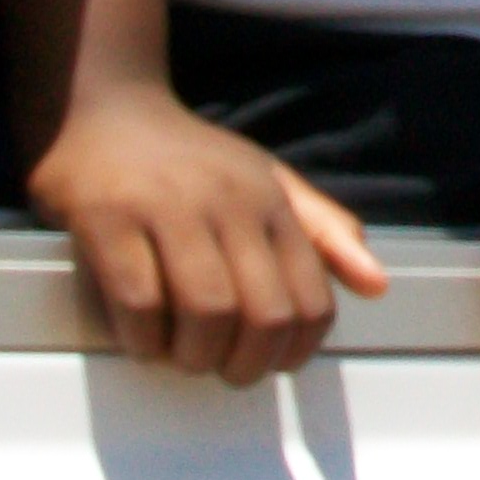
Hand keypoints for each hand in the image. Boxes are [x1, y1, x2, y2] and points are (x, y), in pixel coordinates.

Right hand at [28, 84, 385, 384]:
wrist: (101, 110)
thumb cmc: (191, 161)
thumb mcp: (268, 181)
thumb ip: (324, 232)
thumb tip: (377, 285)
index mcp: (271, 199)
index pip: (311, 298)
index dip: (298, 350)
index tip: (274, 364)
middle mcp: (228, 200)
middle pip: (265, 313)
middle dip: (248, 363)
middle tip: (227, 369)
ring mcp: (167, 207)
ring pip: (207, 310)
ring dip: (197, 355)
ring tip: (186, 356)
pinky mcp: (109, 218)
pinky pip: (139, 302)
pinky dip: (145, 339)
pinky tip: (145, 338)